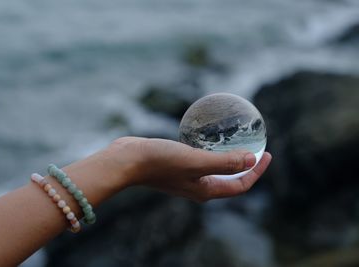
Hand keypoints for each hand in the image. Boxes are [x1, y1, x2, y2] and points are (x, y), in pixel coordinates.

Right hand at [106, 137, 271, 201]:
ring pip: (215, 168)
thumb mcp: (195, 161)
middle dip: (246, 166)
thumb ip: (224, 163)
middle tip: (255, 147)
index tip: (267, 153)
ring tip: (236, 140)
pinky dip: (211, 150)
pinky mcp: (176, 165)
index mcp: (205, 190)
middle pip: (230, 179)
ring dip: (228, 157)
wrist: (128, 160)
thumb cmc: (160, 161)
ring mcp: (186, 177)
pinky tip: (208, 136)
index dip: (257, 172)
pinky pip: (201, 159)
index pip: (240, 186)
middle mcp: (198, 186)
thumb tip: (251, 160)